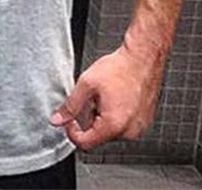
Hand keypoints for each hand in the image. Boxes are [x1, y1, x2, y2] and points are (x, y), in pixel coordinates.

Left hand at [49, 44, 164, 149]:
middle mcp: (129, 131)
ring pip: (111, 131)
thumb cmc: (120, 68)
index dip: (72, 131)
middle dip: (90, 118)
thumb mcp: (87, 84)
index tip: (70, 118)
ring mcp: (139, 128)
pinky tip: (117, 97)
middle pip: (98, 136)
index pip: (85, 143)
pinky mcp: (144, 122)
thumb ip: (70, 105)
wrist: (143, 59)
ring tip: (107, 94)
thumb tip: (57, 120)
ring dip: (103, 116)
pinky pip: (124, 125)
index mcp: (113, 125)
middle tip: (93, 97)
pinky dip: (116, 114)